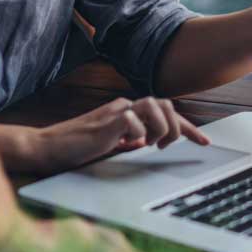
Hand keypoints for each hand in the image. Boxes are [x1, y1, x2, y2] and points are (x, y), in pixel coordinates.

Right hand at [31, 96, 210, 174]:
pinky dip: (140, 134)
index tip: (204, 142)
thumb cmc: (76, 148)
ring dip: (162, 128)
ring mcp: (116, 112)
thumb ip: (128, 140)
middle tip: (167, 147)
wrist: (47, 146)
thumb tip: (147, 142)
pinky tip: (131, 145)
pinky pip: (135, 120)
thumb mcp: (110, 145)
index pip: (164, 112)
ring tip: (151, 145)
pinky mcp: (107, 122)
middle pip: (165, 103)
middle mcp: (124, 107)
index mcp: (126, 112)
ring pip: (155, 106)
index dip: (187, 127)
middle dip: (178, 126)